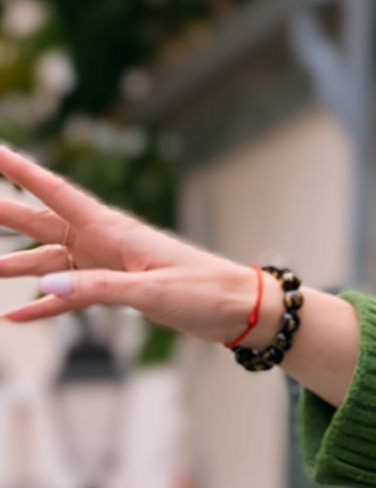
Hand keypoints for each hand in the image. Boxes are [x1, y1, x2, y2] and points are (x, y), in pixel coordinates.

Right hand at [0, 142, 361, 398]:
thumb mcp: (152, 292)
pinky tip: (14, 317)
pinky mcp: (113, 290)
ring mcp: (104, 265)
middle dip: (3, 211)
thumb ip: (99, 289)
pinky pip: (67, 297)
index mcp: (112, 229)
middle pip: (39, 221)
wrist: (238, 309)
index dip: (21, 169)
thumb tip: (46, 285)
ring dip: (14, 264)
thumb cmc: (204, 291)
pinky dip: (42, 307)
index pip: (55, 191)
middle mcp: (102, 241)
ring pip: (47, 260)